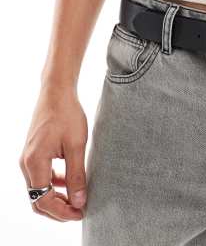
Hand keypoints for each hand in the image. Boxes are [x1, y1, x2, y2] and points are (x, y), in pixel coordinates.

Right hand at [19, 86, 87, 220]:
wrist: (57, 91)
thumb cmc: (67, 114)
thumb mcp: (76, 145)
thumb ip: (77, 175)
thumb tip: (79, 202)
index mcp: (34, 163)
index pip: (43, 200)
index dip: (62, 212)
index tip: (80, 212)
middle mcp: (26, 163)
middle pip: (37, 199)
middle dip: (58, 209)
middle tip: (79, 210)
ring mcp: (27, 158)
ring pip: (38, 189)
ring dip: (56, 197)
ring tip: (77, 198)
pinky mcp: (33, 153)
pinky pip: (40, 177)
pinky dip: (53, 184)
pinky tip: (70, 181)